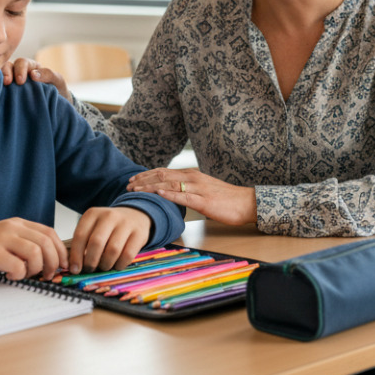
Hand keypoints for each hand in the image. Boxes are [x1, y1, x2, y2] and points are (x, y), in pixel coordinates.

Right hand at [0, 217, 67, 280]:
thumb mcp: (7, 239)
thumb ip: (26, 244)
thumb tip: (51, 260)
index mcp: (18, 223)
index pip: (50, 233)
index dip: (60, 251)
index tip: (64, 265)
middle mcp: (12, 228)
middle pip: (46, 243)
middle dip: (53, 262)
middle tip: (47, 274)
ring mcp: (2, 238)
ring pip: (35, 253)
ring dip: (35, 269)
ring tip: (24, 274)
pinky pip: (17, 265)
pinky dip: (19, 274)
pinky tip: (10, 275)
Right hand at [2, 57, 69, 98]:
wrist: (56, 106)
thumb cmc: (57, 89)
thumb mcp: (57, 80)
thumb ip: (48, 74)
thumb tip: (32, 74)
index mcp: (31, 67)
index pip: (21, 62)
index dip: (20, 69)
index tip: (21, 81)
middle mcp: (19, 72)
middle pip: (8, 66)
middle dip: (6, 72)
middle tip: (8, 82)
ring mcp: (12, 83)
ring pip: (0, 76)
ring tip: (1, 87)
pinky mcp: (7, 94)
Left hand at [68, 206, 152, 274]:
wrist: (135, 216)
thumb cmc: (109, 227)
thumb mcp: (93, 227)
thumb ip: (84, 243)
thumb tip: (75, 266)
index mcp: (93, 214)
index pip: (80, 235)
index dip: (76, 255)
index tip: (75, 269)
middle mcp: (109, 216)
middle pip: (96, 243)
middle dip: (91, 261)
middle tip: (90, 269)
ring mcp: (126, 223)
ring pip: (113, 250)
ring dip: (105, 264)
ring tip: (103, 266)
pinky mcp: (139, 233)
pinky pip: (128, 255)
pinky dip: (120, 265)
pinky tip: (116, 265)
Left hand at [127, 168, 256, 226]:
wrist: (247, 203)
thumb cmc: (226, 199)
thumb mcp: (204, 190)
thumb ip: (188, 189)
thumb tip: (173, 194)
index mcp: (192, 175)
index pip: (164, 172)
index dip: (146, 175)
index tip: (132, 180)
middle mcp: (193, 178)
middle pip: (162, 175)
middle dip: (142, 180)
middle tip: (127, 186)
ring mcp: (198, 188)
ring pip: (169, 184)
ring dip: (150, 187)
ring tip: (135, 191)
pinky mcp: (204, 201)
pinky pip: (184, 197)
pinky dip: (169, 195)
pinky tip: (158, 195)